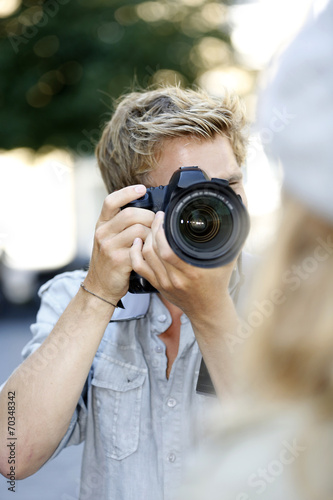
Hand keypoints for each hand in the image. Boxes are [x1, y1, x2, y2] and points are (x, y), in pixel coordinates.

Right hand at [84, 185, 154, 303]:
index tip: (142, 189)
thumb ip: (121, 225)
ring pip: (138, 230)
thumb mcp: (109, 238)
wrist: (100, 286)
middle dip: (149, 217)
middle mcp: (102, 233)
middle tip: (156, 224)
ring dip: (151, 234)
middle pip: (130, 214)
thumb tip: (148, 210)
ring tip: (154, 239)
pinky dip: (149, 248)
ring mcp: (109, 246)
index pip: (111, 201)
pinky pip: (140, 248)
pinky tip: (150, 251)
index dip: (127, 192)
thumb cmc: (110, 260)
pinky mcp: (118, 260)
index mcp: (101, 224)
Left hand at [130, 211, 236, 321]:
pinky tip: (137, 243)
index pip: (167, 249)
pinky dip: (135, 254)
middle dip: (153, 229)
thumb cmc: (218, 284)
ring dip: (145, 239)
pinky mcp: (158, 286)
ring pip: (145, 257)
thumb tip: (237, 213)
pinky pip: (139, 269)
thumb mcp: (228, 260)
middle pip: (153, 250)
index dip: (161, 230)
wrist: (209, 310)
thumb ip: (232, 237)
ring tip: (151, 227)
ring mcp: (165, 283)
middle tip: (157, 217)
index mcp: (192, 272)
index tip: (164, 216)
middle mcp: (176, 278)